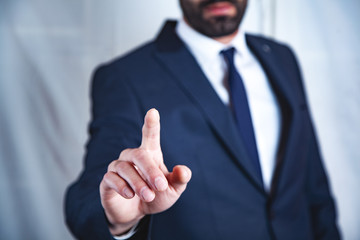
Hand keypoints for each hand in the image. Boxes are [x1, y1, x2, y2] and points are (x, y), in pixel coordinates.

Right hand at [99, 109, 191, 235]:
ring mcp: (118, 167)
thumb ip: (179, 180)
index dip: (151, 124)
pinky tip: (130, 195)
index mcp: (150, 154)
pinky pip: (111, 178)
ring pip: (125, 168)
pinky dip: (122, 187)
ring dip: (138, 183)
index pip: (150, 135)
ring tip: (149, 196)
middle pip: (139, 155)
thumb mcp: (172, 190)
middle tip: (160, 186)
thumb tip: (183, 170)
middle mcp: (132, 157)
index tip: (153, 112)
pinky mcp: (107, 180)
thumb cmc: (156, 196)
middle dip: (150, 171)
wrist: (135, 214)